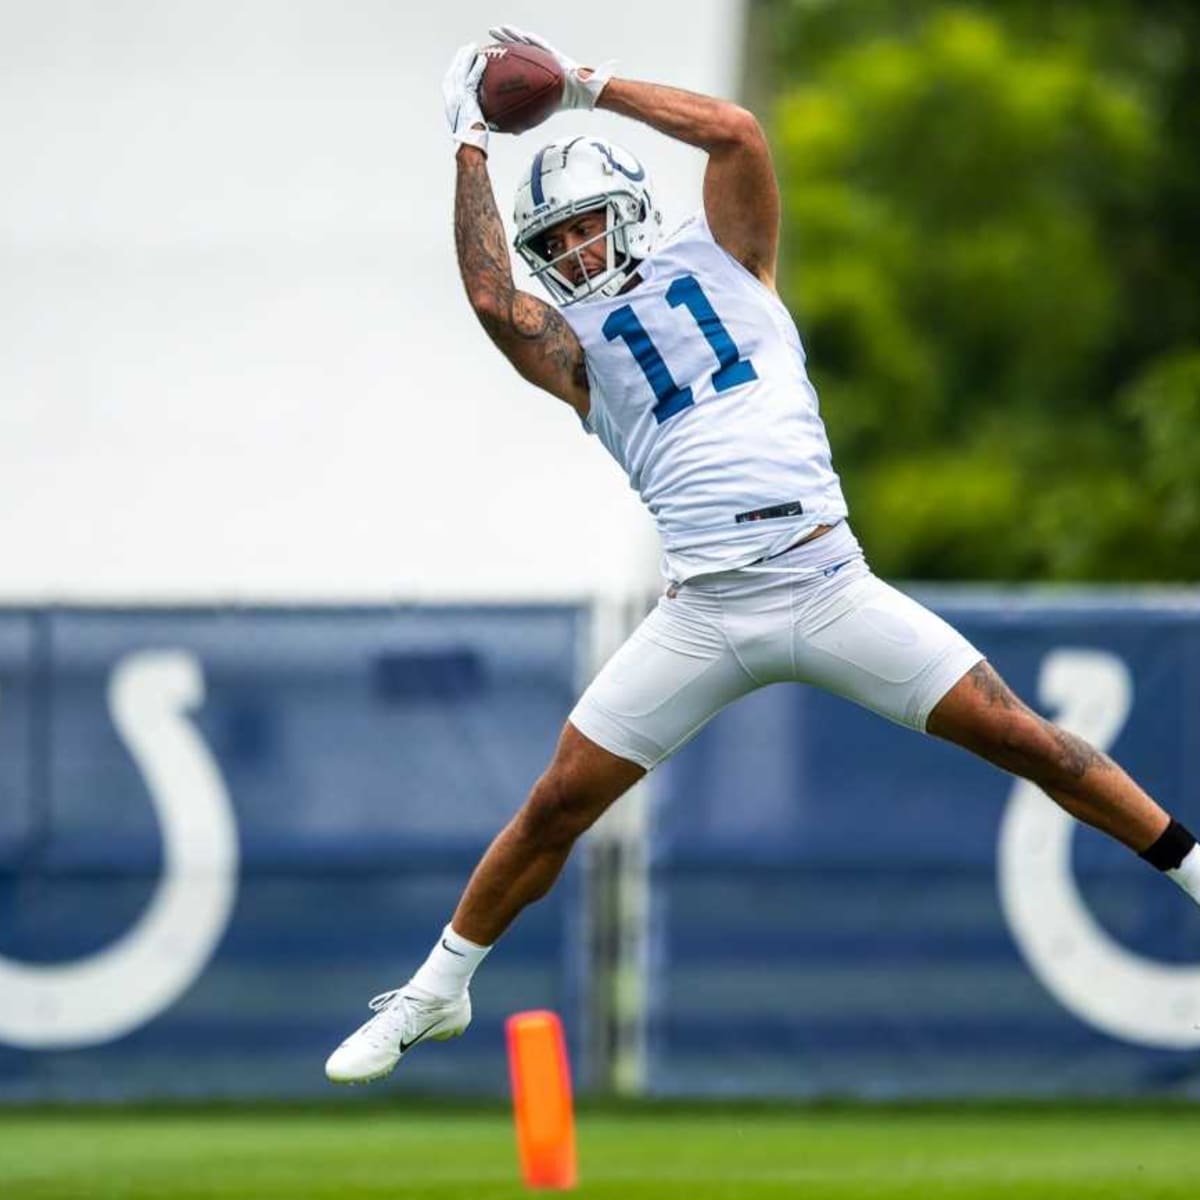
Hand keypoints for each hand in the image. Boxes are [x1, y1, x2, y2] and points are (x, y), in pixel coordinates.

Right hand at [442, 43, 488, 151]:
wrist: (468, 149)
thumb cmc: (473, 147)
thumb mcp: (475, 131)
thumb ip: (480, 121)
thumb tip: (493, 122)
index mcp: (451, 107)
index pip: (450, 84)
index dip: (454, 71)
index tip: (460, 63)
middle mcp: (451, 101)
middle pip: (452, 73)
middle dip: (459, 60)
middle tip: (467, 49)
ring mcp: (456, 99)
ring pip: (459, 72)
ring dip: (466, 58)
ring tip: (474, 47)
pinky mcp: (464, 100)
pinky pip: (471, 79)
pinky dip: (477, 68)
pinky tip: (483, 60)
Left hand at [487, 24, 613, 110]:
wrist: (580, 92)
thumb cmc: (563, 100)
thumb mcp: (541, 110)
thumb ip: (527, 118)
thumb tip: (514, 131)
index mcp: (531, 73)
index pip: (512, 64)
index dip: (500, 59)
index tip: (486, 57)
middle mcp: (536, 61)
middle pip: (516, 49)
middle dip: (502, 43)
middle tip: (488, 37)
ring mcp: (544, 55)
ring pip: (525, 43)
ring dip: (511, 35)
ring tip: (497, 30)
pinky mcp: (553, 53)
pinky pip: (541, 45)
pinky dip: (531, 40)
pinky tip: (523, 35)